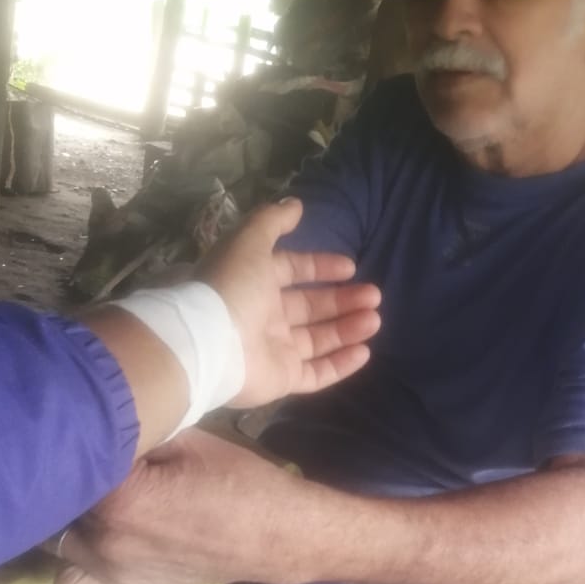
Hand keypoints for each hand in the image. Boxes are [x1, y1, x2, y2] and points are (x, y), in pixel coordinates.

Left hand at [54, 430, 292, 583]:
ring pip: (57, 537)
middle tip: (105, 462)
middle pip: (63, 498)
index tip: (104, 429)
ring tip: (100, 501)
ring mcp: (110, 568)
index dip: (89, 439)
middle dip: (78, 477)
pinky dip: (77, 562)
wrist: (275, 533)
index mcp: (119, 494)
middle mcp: (105, 537)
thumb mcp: (187, 438)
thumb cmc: (237, 480)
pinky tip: (100, 538)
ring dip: (73, 518)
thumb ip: (136, 434)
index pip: (74, 458)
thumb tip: (101, 425)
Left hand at [197, 198, 380, 405]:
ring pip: (319, 339)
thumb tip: (295, 204)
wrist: (209, 344)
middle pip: (311, 307)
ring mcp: (274, 350)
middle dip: (344, 300)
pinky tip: (365, 351)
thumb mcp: (249, 242)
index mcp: (254, 282)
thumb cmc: (231, 288)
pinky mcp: (282, 379)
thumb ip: (272, 221)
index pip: (292, 271)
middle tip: (375, 296)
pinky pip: (317, 374)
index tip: (351, 267)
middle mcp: (265, 315)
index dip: (321, 267)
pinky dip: (341, 364)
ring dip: (349, 327)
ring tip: (375, 319)